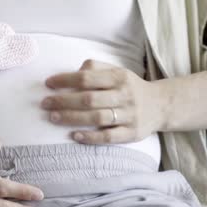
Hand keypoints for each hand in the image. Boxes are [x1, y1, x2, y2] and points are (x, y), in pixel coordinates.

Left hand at [42, 60, 163, 143]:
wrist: (161, 105)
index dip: (65, 80)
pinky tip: (74, 136)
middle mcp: (124, 95)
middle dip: (63, 101)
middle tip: (45, 103)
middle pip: (89, 99)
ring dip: (72, 118)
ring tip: (53, 117)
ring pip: (97, 118)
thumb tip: (74, 73)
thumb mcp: (116, 72)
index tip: (48, 83)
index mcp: (118, 77)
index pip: (87, 78)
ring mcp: (129, 116)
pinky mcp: (132, 133)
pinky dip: (91, 137)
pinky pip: (109, 137)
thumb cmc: (128, 87)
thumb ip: (96, 68)